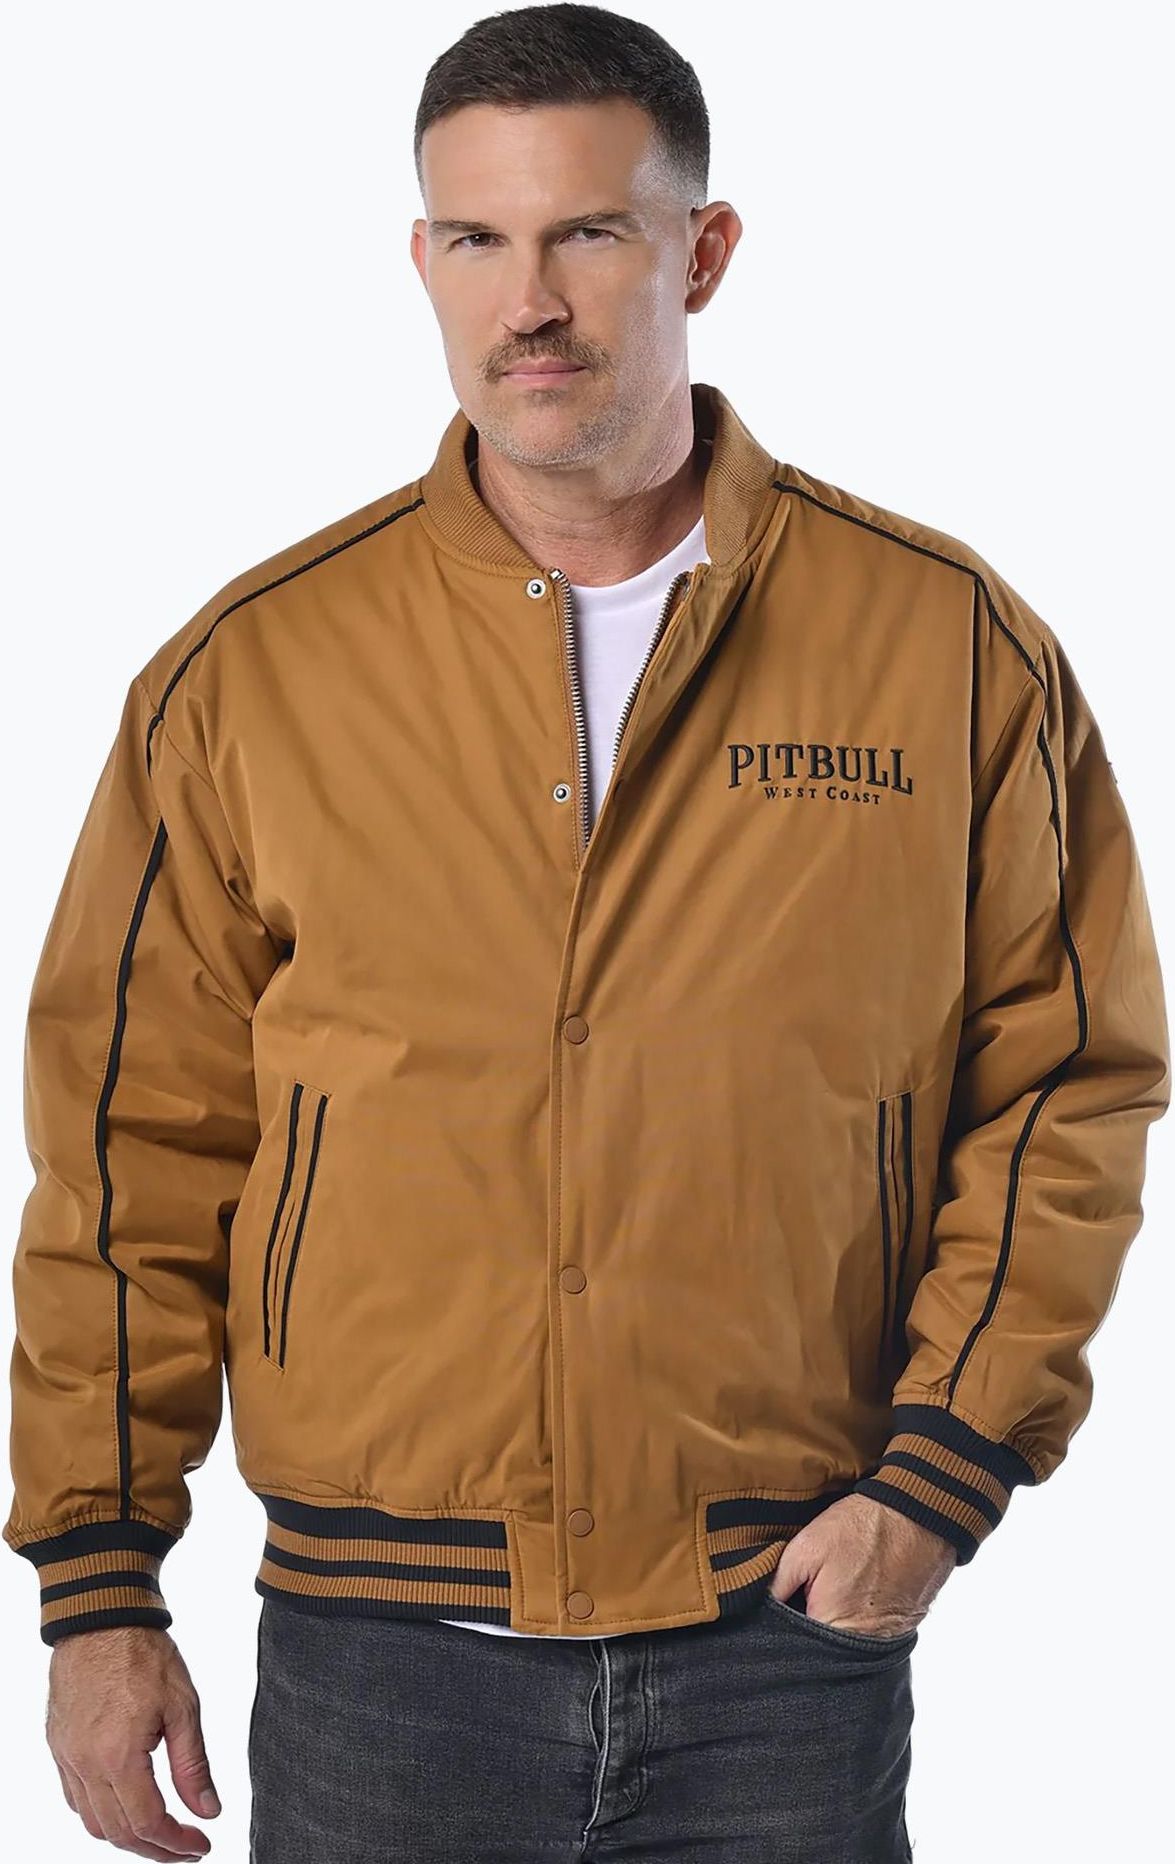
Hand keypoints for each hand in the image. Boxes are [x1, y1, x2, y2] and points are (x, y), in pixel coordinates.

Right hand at [45, 1624, 219, 1857]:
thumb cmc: (144, 1654)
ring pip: (93, 1822)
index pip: (147, 1823)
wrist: (102, 1618)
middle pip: (118, 1833)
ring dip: (127, 1835)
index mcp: (118, 1756)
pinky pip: (75, 1798)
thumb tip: (208, 1811)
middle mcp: (85, 1765)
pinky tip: (126, 1805)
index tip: (201, 1846)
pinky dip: (101, 1813)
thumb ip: (193, 1766)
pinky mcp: (58, 1746)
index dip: (176, 1844)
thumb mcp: (183, 1706)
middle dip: (155, 1848)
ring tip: (160, 1831)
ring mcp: (67, 1757)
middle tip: (185, 1848)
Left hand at [769, 1494, 956, 1638]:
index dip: (784, 1628)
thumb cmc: (861, 1529)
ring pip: (846, 1644)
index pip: (795, 1646)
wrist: (917, 1516)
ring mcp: (886, 1640)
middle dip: (809, 1627)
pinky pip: (871, 1635)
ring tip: (834, 1593)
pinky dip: (860, 1619)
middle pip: (822, 1651)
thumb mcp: (805, 1547)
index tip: (783, 1608)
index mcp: (832, 1628)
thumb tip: (763, 1606)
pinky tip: (855, 1594)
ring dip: (835, 1624)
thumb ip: (779, 1583)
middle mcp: (862, 1646)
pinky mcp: (902, 1628)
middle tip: (807, 1596)